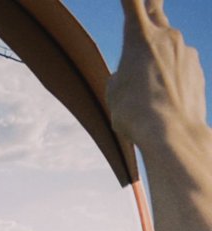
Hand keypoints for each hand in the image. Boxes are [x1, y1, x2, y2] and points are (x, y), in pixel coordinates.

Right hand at [108, 0, 205, 150]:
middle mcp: (167, 36)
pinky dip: (172, 80)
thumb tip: (134, 71)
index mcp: (140, 37)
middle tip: (149, 8)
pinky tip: (165, 103)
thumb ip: (123, 73)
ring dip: (159, 60)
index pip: (132, 1)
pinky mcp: (197, 69)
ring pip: (169, 48)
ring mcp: (185, 51)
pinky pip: (180, 69)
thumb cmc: (136, 113)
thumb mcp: (114, 93)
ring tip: (149, 92)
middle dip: (150, 9)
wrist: (172, 134)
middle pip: (156, 12)